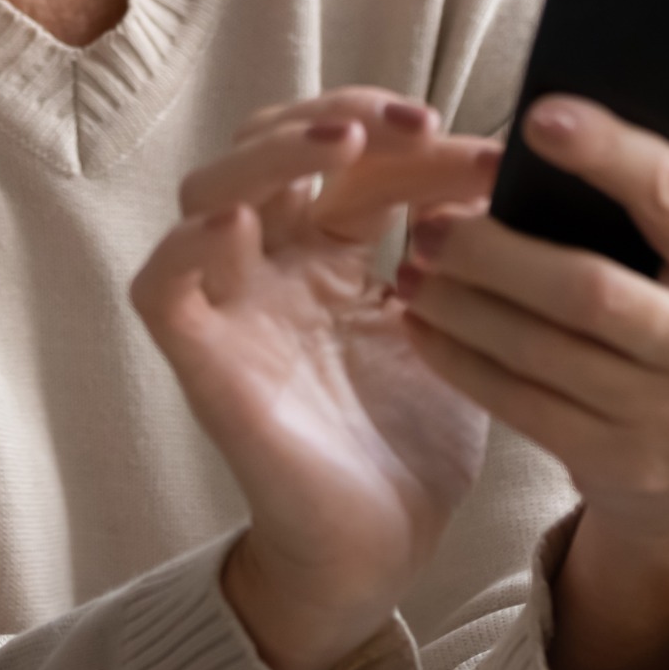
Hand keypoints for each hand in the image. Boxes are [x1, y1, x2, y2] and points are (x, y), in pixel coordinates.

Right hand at [131, 89, 501, 669]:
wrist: (382, 552)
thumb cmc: (411, 442)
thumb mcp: (457, 327)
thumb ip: (465, 253)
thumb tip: (506, 169)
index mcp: (329, 250)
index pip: (351, 158)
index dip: (408, 137)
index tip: (486, 149)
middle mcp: (273, 263)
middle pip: (270, 147)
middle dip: (341, 117)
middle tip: (419, 124)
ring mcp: (232, 306)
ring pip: (209, 190)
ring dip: (271, 153)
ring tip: (342, 145)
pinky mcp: (202, 359)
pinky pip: (162, 286)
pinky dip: (190, 245)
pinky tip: (243, 223)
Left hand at [395, 95, 668, 669]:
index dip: (610, 156)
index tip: (538, 115)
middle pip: (591, 291)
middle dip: (502, 253)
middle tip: (433, 220)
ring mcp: (664, 412)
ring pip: (544, 353)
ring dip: (467, 307)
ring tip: (414, 265)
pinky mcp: (613, 459)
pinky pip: (522, 406)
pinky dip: (463, 363)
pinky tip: (421, 325)